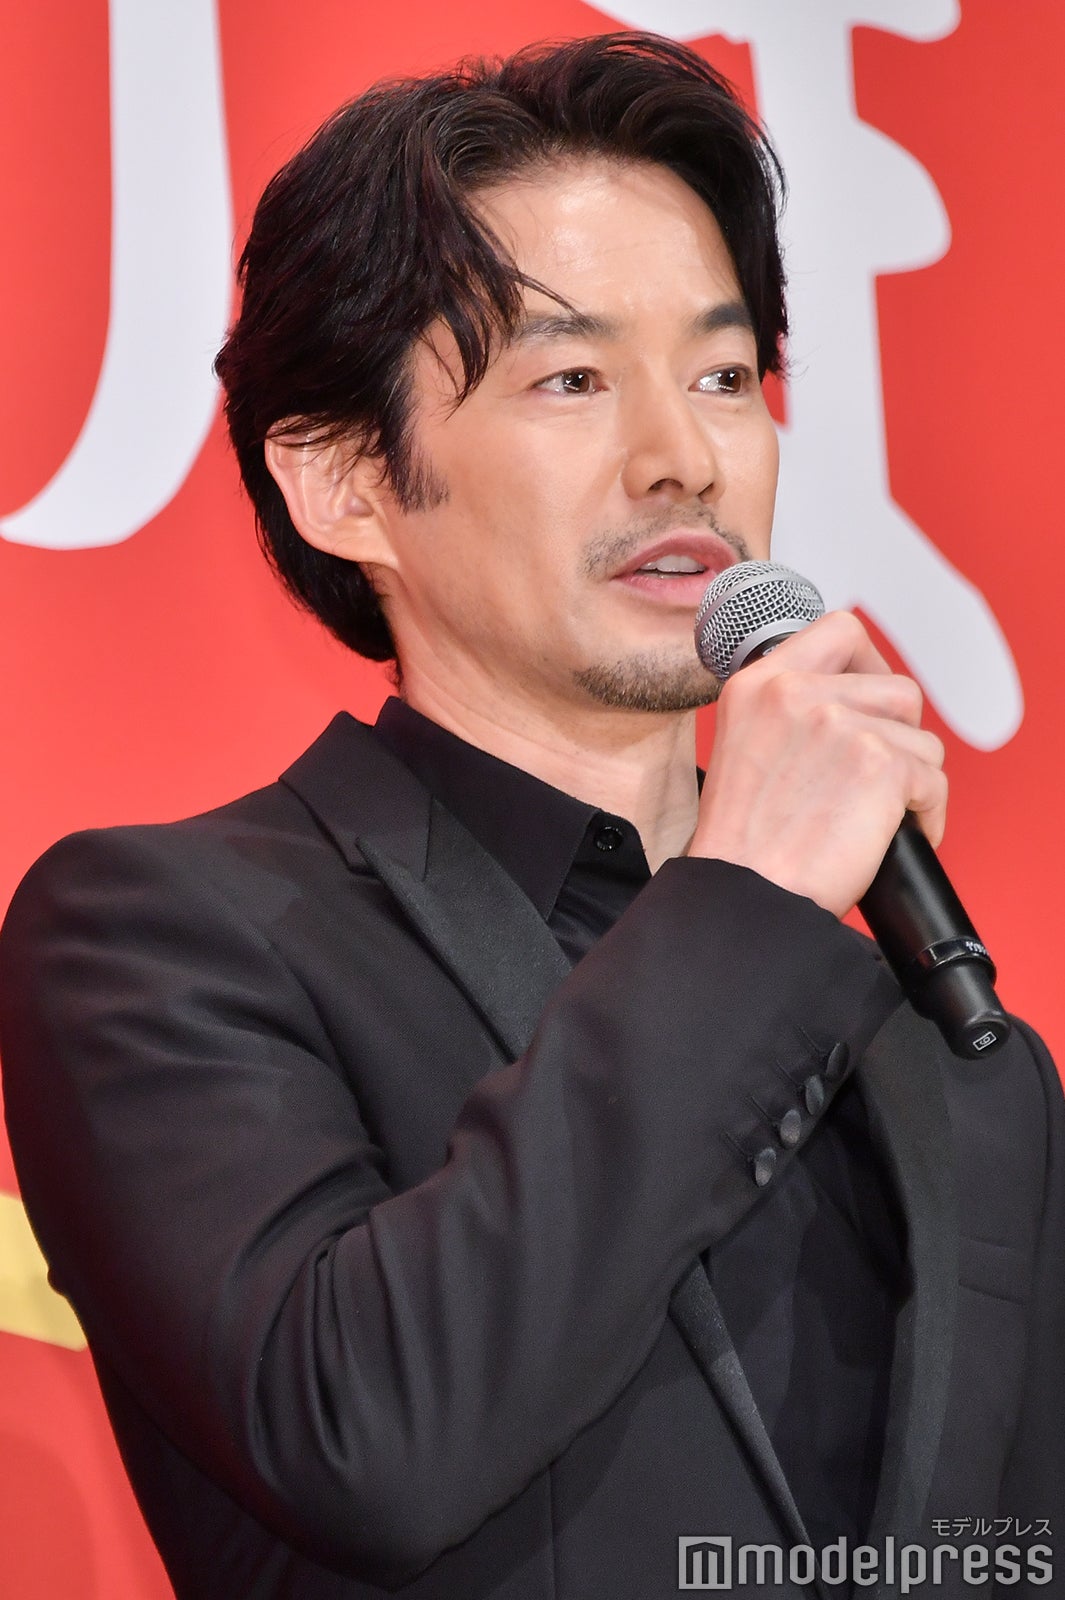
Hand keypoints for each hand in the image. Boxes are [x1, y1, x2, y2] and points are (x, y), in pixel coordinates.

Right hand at [687, 611, 946, 917]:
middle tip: (877, 776)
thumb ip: (790, 710)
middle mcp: (797, 693)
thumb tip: (857, 699)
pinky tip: (892, 837)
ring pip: (921, 737)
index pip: (841, 630)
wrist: (745, 896)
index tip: (869, 702)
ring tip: (877, 815)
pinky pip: (934, 782)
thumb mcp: (745, 746)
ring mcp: (841, 725)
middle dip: (898, 736)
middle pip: (897, 688)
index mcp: (759, 684)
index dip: (870, 665)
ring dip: (910, 779)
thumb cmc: (744, 844)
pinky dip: (926, 817)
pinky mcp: (880, 766)